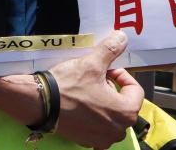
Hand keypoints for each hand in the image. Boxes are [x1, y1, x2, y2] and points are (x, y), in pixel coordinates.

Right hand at [47, 31, 142, 148]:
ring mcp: (103, 139)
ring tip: (84, 91)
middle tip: (93, 79)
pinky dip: (91, 116)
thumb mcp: (91, 63)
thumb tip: (122, 37)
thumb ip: (110, 50)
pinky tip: (78, 105)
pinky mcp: (87, 141)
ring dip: (102, 102)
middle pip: (123, 103)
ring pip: (110, 115)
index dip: (121, 75)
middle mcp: (118, 130)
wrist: (40, 103)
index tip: (106, 70)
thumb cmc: (68, 86)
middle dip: (111, 89)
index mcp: (126, 113)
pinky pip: (97, 126)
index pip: (135, 90)